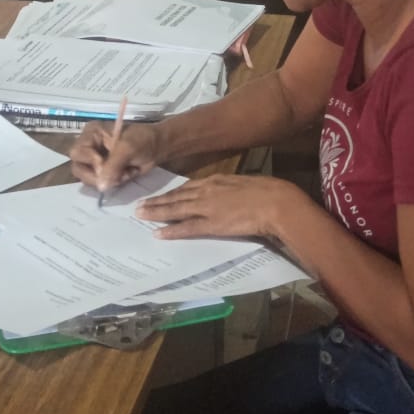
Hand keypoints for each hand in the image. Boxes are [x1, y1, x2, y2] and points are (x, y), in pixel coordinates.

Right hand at [70, 119, 166, 194]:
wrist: (159, 147)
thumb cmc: (143, 140)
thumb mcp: (127, 149)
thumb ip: (112, 166)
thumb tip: (101, 186)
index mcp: (91, 133)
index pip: (77, 152)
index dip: (90, 162)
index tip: (104, 166)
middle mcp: (89, 146)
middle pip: (78, 168)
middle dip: (97, 175)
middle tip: (116, 176)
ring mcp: (95, 161)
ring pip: (88, 178)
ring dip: (108, 179)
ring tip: (125, 172)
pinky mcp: (103, 172)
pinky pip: (100, 183)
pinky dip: (114, 182)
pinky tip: (126, 174)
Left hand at [136, 174, 306, 243]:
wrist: (275, 202)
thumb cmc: (265, 191)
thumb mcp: (242, 184)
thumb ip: (228, 189)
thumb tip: (223, 195)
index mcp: (215, 180)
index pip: (186, 187)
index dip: (171, 193)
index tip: (158, 196)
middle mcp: (206, 192)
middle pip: (175, 197)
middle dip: (156, 202)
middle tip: (139, 205)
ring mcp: (207, 208)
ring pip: (175, 210)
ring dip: (156, 213)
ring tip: (140, 215)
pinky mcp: (212, 224)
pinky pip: (187, 228)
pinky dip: (171, 230)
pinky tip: (158, 233)